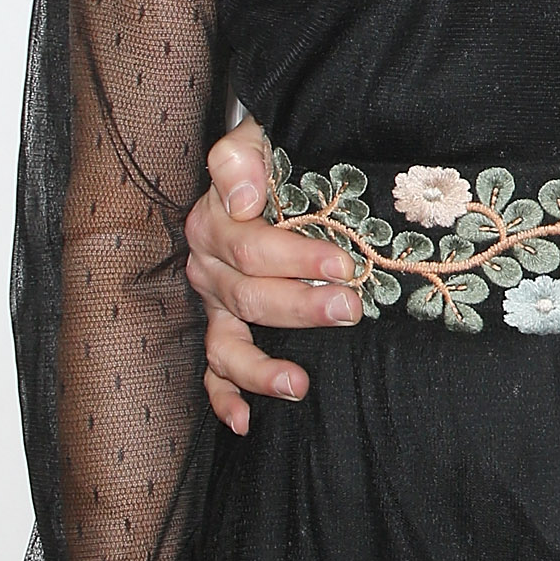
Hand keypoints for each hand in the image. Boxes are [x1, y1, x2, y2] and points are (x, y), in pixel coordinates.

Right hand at [188, 119, 358, 433]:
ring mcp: (214, 303)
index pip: (251, 246)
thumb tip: (241, 197)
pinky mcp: (222, 329)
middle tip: (350, 309)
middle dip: (301, 307)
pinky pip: (215, 371)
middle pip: (248, 296)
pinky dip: (226, 398)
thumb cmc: (274, 157)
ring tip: (299, 383)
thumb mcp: (258, 138)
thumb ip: (240, 157)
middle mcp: (209, 265)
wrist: (265, 169)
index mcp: (216, 220)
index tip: (344, 264)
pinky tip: (245, 423)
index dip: (297, 258)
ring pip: (228, 345)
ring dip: (262, 368)